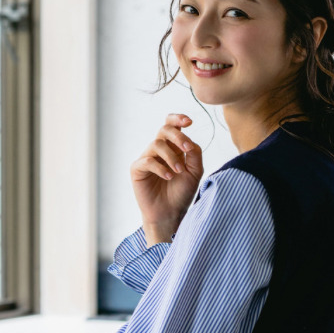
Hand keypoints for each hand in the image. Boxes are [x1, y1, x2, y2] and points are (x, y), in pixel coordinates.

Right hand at [130, 114, 203, 244]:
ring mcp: (147, 158)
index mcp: (173, 147)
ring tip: (178, 172)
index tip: (190, 122)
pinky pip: (147, 161)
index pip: (172, 125)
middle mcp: (159, 150)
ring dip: (171, 157)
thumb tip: (189, 140)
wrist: (170, 213)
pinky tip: (168, 177)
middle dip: (177, 136)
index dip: (178, 119)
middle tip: (186, 149)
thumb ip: (195, 154)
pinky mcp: (137, 169)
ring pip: (156, 144)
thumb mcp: (195, 172)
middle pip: (164, 130)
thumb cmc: (182, 192)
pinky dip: (160, 168)